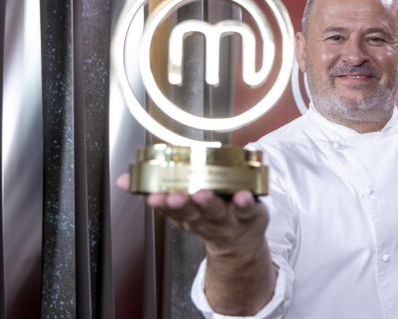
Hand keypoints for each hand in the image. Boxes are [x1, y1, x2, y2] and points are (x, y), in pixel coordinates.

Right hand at [116, 173, 268, 255]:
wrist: (239, 244)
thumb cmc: (208, 218)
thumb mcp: (178, 211)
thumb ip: (154, 192)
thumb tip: (124, 179)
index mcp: (185, 213)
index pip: (168, 208)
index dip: (159, 202)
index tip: (150, 195)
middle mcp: (203, 217)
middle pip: (190, 211)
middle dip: (179, 203)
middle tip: (172, 196)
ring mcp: (226, 217)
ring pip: (215, 210)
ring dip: (208, 202)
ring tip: (202, 193)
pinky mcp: (248, 214)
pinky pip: (246, 209)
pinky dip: (245, 202)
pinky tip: (243, 195)